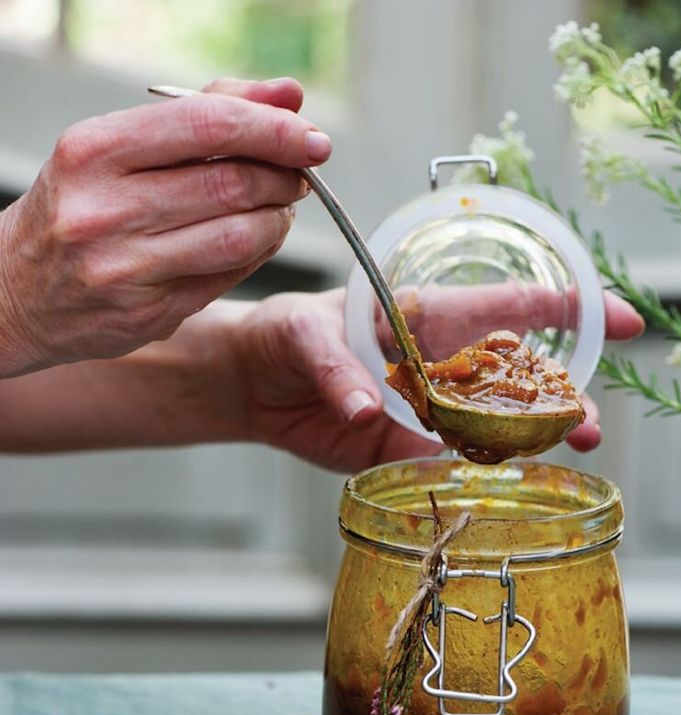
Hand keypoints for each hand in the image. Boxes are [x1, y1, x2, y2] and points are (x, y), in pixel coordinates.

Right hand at [0, 77, 330, 376]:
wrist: (14, 293)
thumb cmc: (76, 207)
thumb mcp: (117, 147)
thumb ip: (204, 113)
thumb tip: (287, 95)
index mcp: (93, 151)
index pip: (208, 125)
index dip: (274, 130)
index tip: (313, 137)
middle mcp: (103, 210)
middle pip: (231, 183)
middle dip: (284, 176)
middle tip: (299, 174)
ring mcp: (124, 269)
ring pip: (237, 237)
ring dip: (277, 220)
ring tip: (279, 207)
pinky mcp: (146, 314)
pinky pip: (226, 278)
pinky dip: (256, 254)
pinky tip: (254, 239)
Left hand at [227, 287, 643, 471]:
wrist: (253, 384)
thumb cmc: (285, 335)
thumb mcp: (305, 336)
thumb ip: (337, 369)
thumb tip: (364, 411)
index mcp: (429, 316)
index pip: (511, 306)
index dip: (570, 309)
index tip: (622, 319)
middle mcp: (441, 363)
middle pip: (516, 379)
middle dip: (560, 397)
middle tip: (590, 423)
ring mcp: (428, 410)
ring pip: (494, 427)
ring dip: (532, 441)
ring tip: (570, 453)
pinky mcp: (404, 449)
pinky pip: (450, 465)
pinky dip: (477, 477)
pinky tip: (505, 486)